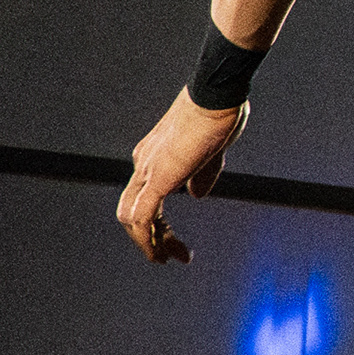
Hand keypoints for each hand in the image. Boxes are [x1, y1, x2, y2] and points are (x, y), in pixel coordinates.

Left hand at [118, 87, 246, 262]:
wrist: (216, 94)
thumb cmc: (220, 112)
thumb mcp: (212, 151)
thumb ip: (202, 175)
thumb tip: (197, 195)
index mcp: (154, 155)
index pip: (147, 196)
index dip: (160, 224)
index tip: (178, 242)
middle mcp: (144, 162)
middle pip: (134, 210)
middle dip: (152, 238)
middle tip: (173, 256)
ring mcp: (147, 169)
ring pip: (133, 218)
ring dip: (149, 244)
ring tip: (169, 260)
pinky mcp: (157, 178)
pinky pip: (142, 217)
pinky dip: (147, 240)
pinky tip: (160, 255)